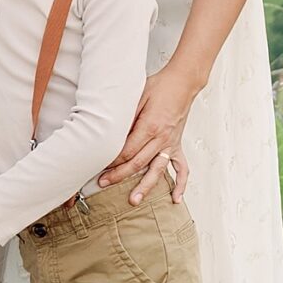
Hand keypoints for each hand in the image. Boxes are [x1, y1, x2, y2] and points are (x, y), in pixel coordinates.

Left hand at [99, 71, 193, 204]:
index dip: (112, 161)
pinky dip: (180, 184)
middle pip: (138, 163)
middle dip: (119, 175)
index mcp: (150, 126)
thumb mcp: (137, 96)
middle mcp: (162, 138)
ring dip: (145, 187)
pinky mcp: (177, 145)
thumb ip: (127, 117)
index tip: (99, 166)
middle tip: (102, 184)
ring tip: (134, 200)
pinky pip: (182, 168)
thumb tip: (112, 133)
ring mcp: (171, 143)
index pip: (128, 150)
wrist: (182, 83)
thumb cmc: (159, 86)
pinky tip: (176, 198)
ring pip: (157, 170)